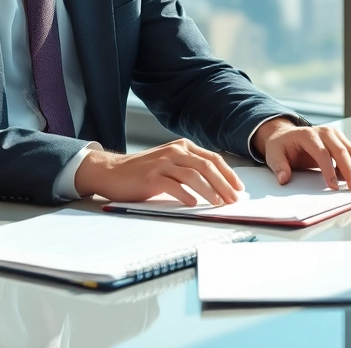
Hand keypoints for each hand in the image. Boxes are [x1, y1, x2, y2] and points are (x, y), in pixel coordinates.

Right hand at [73, 139, 244, 206]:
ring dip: (209, 190)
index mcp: (182, 147)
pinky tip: (193, 203)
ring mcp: (162, 163)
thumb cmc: (143, 172)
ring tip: (218, 203)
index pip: (213, 158)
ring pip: (193, 175)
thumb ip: (189, 168)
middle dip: (224, 184)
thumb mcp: (170, 163)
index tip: (238, 188)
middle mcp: (174, 151)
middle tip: (233, 199)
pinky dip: (185, 194)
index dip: (228, 174)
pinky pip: (173, 185)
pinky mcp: (151, 176)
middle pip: (206, 166)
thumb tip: (217, 185)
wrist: (112, 172)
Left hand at [255, 119, 350, 190]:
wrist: (287, 135)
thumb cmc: (281, 146)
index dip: (328, 169)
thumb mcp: (274, 155)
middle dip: (350, 171)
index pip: (321, 152)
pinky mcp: (342, 141)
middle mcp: (325, 132)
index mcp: (307, 134)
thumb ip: (279, 166)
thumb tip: (284, 179)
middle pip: (341, 151)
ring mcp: (336, 135)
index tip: (333, 186)